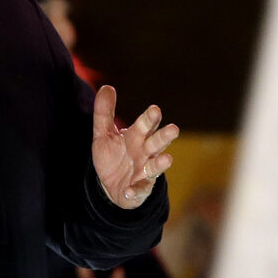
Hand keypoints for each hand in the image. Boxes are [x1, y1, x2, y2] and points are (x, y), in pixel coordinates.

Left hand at [92, 84, 177, 208]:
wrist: (110, 185)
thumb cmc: (112, 155)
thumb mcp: (103, 134)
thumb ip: (104, 113)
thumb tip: (106, 87)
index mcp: (137, 136)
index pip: (146, 125)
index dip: (150, 118)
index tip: (155, 110)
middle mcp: (145, 153)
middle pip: (157, 143)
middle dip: (164, 137)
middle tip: (173, 129)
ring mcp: (144, 172)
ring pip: (155, 166)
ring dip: (161, 163)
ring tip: (167, 159)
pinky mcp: (139, 189)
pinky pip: (139, 190)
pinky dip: (136, 191)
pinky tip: (130, 191)